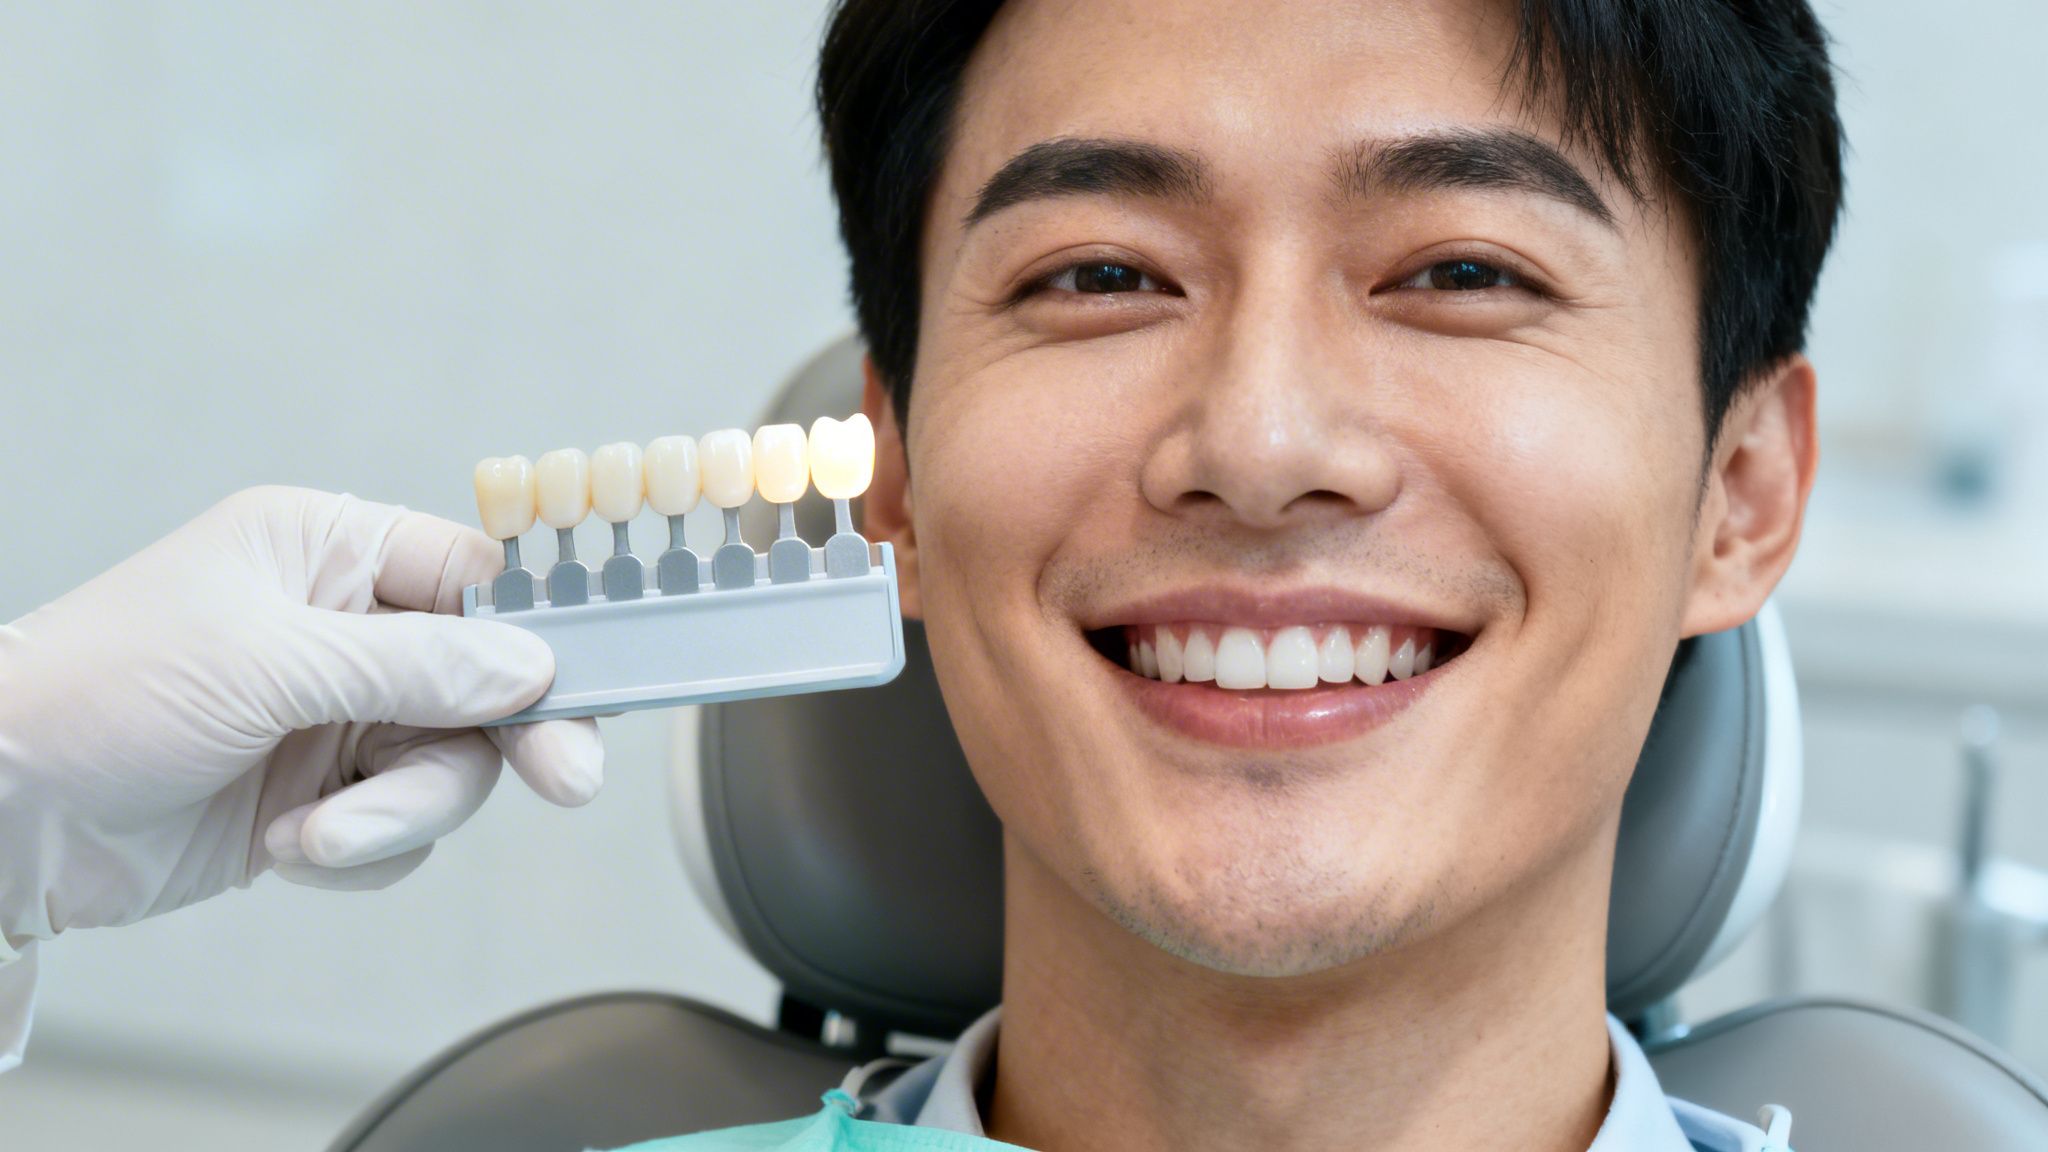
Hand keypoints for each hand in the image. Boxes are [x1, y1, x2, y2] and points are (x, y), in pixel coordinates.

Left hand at [0, 486, 603, 947]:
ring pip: (449, 766)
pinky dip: (355, 849)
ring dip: (395, 814)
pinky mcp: (319, 797)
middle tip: (563, 781)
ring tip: (317, 835)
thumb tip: (530, 666)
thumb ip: (415, 664)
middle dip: (503, 741)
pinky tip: (285, 845)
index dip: (541, 632)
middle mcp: (343, 629)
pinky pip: (399, 830)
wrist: (1, 810)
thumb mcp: (270, 661)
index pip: (476, 580)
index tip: (590, 686)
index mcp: (329, 553)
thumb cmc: (99, 691)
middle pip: (486, 684)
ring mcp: (334, 716)